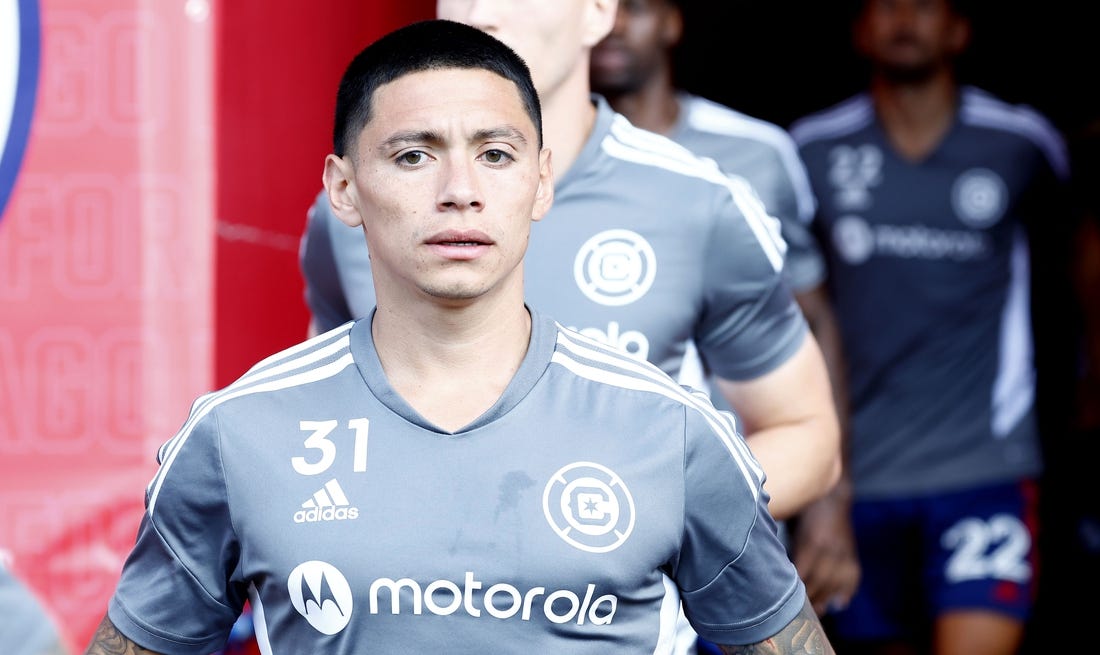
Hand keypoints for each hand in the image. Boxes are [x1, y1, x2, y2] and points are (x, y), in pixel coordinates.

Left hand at [788, 480, 859, 615]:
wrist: (832, 494)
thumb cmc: (801, 508)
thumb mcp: (789, 522)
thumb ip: (781, 543)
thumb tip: (765, 567)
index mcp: (813, 542)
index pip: (801, 575)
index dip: (791, 589)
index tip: (778, 600)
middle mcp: (832, 550)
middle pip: (819, 585)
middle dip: (806, 600)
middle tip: (792, 613)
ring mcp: (845, 554)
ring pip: (835, 586)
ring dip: (824, 601)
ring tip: (813, 612)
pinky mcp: (853, 555)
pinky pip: (852, 579)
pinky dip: (846, 593)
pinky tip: (837, 604)